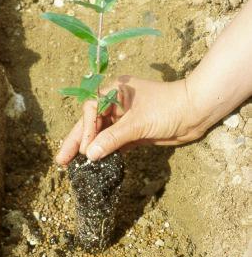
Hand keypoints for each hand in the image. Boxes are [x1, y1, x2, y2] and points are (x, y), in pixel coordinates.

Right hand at [56, 75, 204, 164]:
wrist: (195, 113)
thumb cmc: (168, 108)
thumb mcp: (138, 123)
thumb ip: (113, 138)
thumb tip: (90, 155)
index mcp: (114, 91)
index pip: (91, 110)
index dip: (85, 130)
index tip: (85, 149)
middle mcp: (115, 103)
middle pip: (91, 124)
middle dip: (77, 142)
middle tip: (61, 160)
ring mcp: (123, 118)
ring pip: (101, 135)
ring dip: (89, 149)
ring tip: (72, 165)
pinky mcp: (132, 132)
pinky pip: (113, 143)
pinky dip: (105, 153)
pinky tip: (94, 164)